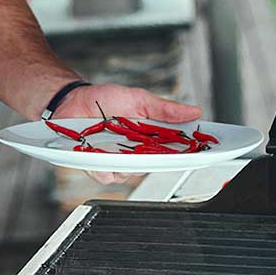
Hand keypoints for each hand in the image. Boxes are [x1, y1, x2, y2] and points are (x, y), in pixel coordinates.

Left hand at [55, 84, 202, 184]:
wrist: (72, 100)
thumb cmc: (104, 99)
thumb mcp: (138, 99)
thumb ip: (164, 109)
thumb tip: (194, 111)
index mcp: (149, 138)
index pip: (174, 150)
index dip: (190, 153)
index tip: (203, 151)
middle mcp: (135, 153)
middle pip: (154, 166)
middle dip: (159, 160)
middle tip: (159, 149)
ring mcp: (116, 161)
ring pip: (130, 174)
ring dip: (127, 162)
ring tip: (121, 146)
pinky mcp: (96, 166)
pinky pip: (105, 175)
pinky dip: (104, 167)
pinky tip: (101, 155)